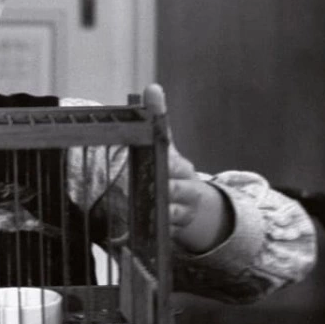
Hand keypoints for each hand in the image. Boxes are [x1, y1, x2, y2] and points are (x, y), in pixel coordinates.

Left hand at [144, 84, 231, 253]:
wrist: (191, 203)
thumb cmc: (170, 167)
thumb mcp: (165, 145)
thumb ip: (159, 119)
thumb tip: (153, 87)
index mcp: (181, 167)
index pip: (176, 164)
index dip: (170, 165)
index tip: (161, 165)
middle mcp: (186, 189)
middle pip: (178, 190)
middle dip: (165, 190)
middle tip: (149, 189)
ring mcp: (183, 210)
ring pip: (175, 214)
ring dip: (161, 214)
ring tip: (146, 213)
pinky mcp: (174, 229)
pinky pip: (166, 232)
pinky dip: (154, 233)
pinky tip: (133, 236)